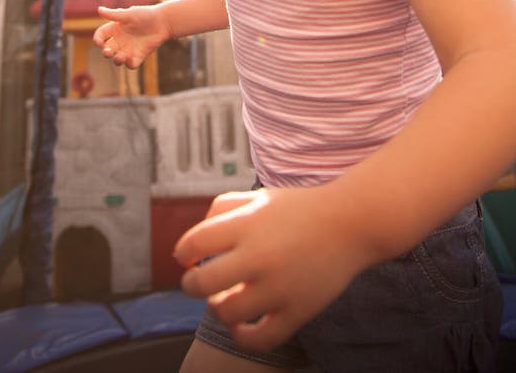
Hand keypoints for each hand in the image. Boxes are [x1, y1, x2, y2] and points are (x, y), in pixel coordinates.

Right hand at [93, 4, 169, 67]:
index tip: (99, 42)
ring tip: (120, 57)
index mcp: (115, 29)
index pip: (101, 35)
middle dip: (106, 53)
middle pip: (107, 50)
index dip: (97, 39)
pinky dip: (129, 64)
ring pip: (117, 59)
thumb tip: (99, 10)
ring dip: (116, 60)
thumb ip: (114, 14)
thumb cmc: (146, 15)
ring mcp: (129, 49)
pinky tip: (130, 60)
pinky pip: (131, 64)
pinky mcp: (139, 55)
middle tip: (108, 52)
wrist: (163, 21)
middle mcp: (120, 40)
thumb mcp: (129, 14)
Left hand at [173, 185, 372, 352]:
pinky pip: (260, 338)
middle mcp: (259, 255)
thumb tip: (194, 238)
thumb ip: (222, 207)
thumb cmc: (299, 209)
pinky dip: (243, 337)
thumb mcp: (259, 196)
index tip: (187, 258)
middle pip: (202, 282)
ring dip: (217, 308)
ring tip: (223, 299)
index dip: (183, 253)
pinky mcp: (298, 310)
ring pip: (226, 313)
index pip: (194, 242)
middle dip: (192, 284)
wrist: (350, 222)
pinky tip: (241, 326)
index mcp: (247, 223)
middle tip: (198, 282)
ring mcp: (278, 286)